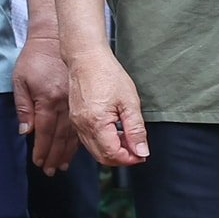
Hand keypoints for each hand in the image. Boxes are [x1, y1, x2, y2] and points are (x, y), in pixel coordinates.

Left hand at [13, 33, 75, 172]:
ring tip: (63, 165)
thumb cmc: (34, 58)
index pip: (44, 132)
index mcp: (47, 100)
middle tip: (51, 171)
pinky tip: (76, 148)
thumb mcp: (20, 80)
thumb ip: (23, 107)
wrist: (54, 39)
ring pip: (73, 133)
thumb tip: (26, 131)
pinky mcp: (80, 98)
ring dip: (68, 151)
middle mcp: (63, 104)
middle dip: (55, 156)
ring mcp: (74, 101)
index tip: (40, 163)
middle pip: (60, 137)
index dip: (42, 150)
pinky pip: (81, 123)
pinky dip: (78, 137)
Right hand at [65, 46, 148, 166]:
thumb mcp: (130, 102)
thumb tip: (141, 151)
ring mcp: (76, 123)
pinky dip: (103, 142)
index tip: (142, 154)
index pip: (113, 154)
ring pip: (94, 150)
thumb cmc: (106, 74)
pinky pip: (88, 140)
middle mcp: (82, 126)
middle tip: (138, 149)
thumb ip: (136, 130)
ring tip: (128, 138)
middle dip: (122, 158)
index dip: (130, 159)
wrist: (86, 58)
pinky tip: (115, 131)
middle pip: (101, 157)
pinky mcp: (75, 119)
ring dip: (112, 150)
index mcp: (96, 123)